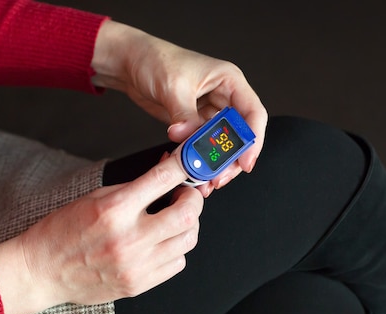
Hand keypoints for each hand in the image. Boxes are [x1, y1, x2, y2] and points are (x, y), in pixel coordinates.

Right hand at [0, 156, 202, 313]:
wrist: (42, 271)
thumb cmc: (62, 232)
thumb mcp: (94, 197)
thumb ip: (134, 186)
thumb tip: (166, 170)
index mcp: (114, 209)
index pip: (163, 179)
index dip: (184, 166)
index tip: (191, 163)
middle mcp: (128, 239)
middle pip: (187, 214)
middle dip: (193, 198)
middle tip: (186, 194)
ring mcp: (135, 265)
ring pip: (188, 240)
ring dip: (187, 225)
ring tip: (173, 218)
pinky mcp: (138, 284)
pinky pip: (177, 264)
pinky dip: (176, 249)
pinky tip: (162, 242)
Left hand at [91, 20, 267, 194]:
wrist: (132, 63)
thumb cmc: (156, 61)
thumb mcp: (173, 86)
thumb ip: (183, 113)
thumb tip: (187, 136)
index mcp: (229, 81)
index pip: (253, 114)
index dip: (252, 140)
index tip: (245, 162)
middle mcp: (224, 97)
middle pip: (240, 134)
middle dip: (232, 159)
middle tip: (219, 178)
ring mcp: (209, 111)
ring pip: (222, 144)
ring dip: (215, 164)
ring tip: (205, 181)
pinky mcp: (194, 123)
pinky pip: (203, 145)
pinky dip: (199, 160)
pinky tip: (192, 172)